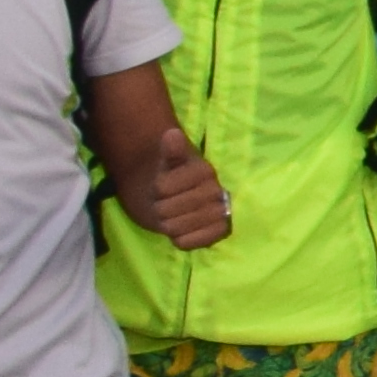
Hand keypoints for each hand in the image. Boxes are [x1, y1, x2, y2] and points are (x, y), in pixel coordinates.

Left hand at [113, 116, 230, 253]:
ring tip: (173, 217)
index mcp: (205, 172)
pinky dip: (180, 239)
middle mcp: (217, 193)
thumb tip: (172, 134)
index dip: (155, 190)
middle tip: (166, 204)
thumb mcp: (167, 161)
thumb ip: (170, 150)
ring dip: (168, 225)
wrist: (183, 196)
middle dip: (160, 209)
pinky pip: (188, 243)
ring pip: (175, 228)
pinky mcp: (219, 233)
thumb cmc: (170, 177)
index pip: (162, 188)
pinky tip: (182, 230)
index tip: (161, 187)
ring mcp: (220, 214)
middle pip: (167, 211)